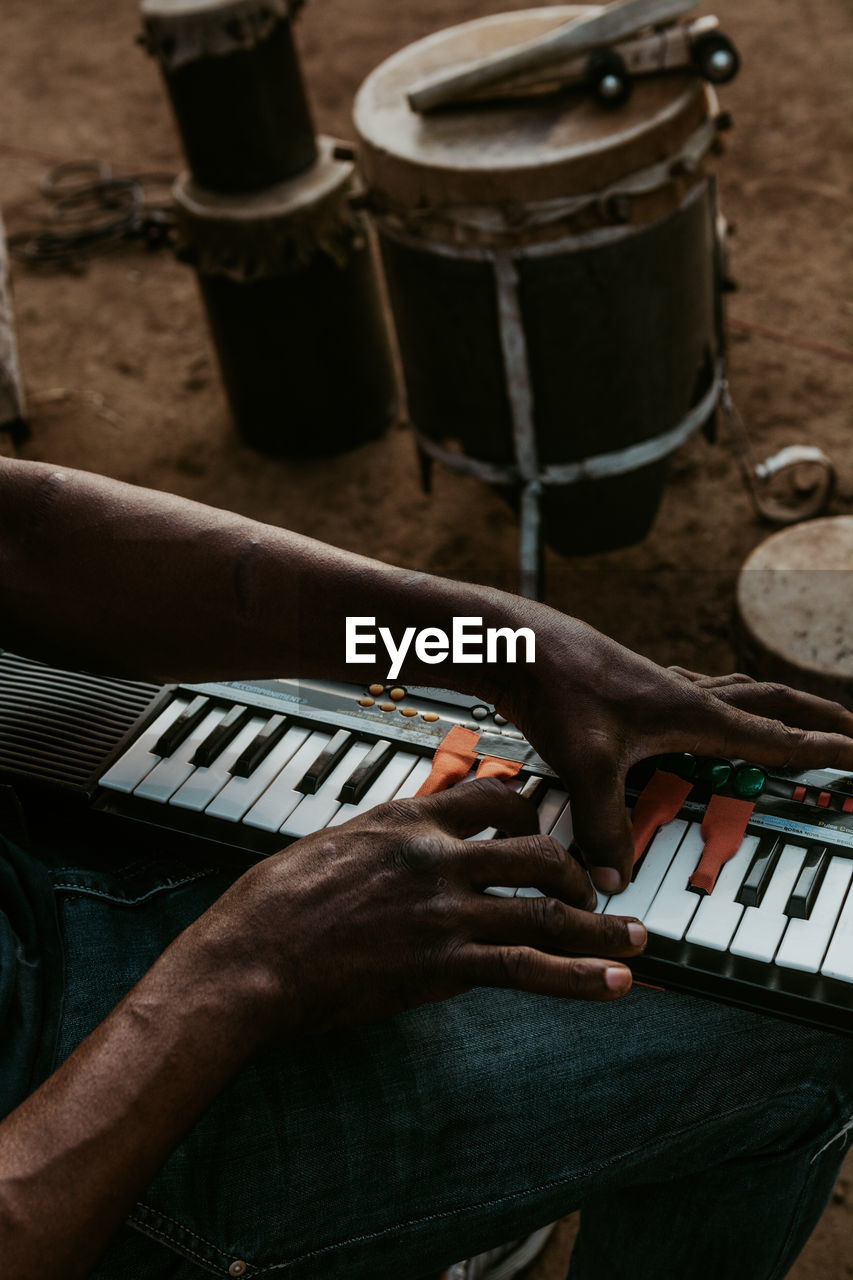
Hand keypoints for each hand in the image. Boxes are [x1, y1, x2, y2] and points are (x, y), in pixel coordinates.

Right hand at [188, 779, 646, 1040]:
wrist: (247, 960)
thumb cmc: (270, 906)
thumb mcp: (329, 847)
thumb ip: (380, 841)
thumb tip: (399, 845)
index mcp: (407, 820)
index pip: (492, 795)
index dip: (529, 810)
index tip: (543, 827)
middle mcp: (436, 856)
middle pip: (536, 848)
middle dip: (575, 872)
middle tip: (594, 893)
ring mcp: (445, 910)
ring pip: (546, 907)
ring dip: (601, 927)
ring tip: (637, 940)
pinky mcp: (443, 964)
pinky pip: (528, 967)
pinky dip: (579, 979)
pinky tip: (614, 985)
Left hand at [495, 612, 852, 893]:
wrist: (517, 642)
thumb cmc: (555, 685)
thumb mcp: (586, 763)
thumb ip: (605, 824)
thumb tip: (616, 877)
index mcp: (692, 712)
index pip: (775, 736)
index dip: (822, 749)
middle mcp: (684, 695)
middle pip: (769, 703)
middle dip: (814, 718)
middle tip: (851, 730)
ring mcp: (660, 687)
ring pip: (737, 694)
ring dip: (774, 707)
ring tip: (796, 718)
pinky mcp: (634, 687)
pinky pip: (699, 693)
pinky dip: (723, 704)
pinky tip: (705, 714)